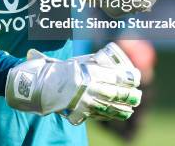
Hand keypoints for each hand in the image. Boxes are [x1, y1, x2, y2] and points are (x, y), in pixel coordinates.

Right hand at [5, 43, 141, 124]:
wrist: (36, 85)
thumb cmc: (54, 69)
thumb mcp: (73, 62)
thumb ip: (88, 63)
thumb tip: (104, 58)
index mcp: (89, 72)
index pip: (116, 76)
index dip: (129, 78)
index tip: (136, 77)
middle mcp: (90, 87)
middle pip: (116, 93)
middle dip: (129, 95)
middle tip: (138, 95)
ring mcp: (85, 101)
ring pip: (109, 106)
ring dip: (121, 109)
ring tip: (130, 108)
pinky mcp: (79, 112)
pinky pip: (97, 115)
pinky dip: (107, 115)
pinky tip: (115, 115)